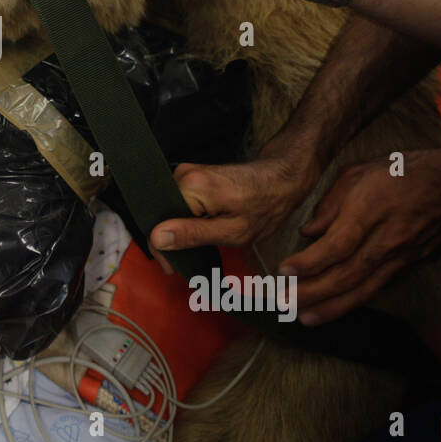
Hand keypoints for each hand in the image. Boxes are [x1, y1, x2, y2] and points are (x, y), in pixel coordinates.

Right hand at [150, 151, 319, 254]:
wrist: (283, 177)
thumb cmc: (267, 205)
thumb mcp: (234, 231)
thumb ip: (193, 234)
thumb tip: (156, 237)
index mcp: (192, 186)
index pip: (157, 221)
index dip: (161, 248)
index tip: (172, 268)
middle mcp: (183, 174)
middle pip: (160, 214)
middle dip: (169, 240)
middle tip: (186, 263)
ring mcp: (187, 173)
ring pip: (168, 210)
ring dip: (178, 231)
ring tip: (195, 248)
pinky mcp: (192, 176)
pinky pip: (178, 203)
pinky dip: (185, 220)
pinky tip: (199, 231)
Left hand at [282, 148, 440, 324]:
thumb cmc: (406, 171)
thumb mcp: (361, 171)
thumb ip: (331, 203)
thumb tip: (308, 232)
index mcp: (372, 209)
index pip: (337, 244)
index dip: (310, 261)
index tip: (284, 270)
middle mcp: (387, 239)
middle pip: (347, 274)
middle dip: (313, 292)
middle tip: (283, 303)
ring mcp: (401, 256)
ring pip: (363, 288)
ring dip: (332, 306)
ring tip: (304, 318)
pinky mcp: (410, 266)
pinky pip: (378, 288)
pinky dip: (355, 301)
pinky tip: (335, 309)